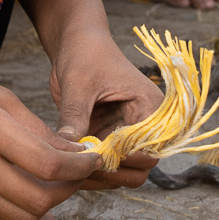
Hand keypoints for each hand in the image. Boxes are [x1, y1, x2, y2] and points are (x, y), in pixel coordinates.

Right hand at [0, 61, 100, 219]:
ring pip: (22, 215)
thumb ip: (37, 128)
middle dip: (69, 189)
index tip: (93, 156)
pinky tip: (30, 179)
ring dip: (48, 202)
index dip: (80, 166)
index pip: (48, 164)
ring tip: (57, 177)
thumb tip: (74, 151)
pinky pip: (2, 211)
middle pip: (39, 201)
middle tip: (79, 169)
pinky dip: (24, 202)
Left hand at [46, 23, 162, 189]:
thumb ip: (76, 117)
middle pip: (140, 168)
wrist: (75, 43)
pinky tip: (68, 168)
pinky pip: (103, 165)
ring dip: (100, 176)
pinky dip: (89, 171)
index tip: (97, 160)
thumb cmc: (85, 53)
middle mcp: (142, 124)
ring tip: (72, 170)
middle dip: (114, 173)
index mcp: (150, 107)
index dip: (127, 159)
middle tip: (82, 169)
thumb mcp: (79, 84)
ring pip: (122, 172)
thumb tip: (68, 151)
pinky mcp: (105, 138)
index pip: (150, 148)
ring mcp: (123, 134)